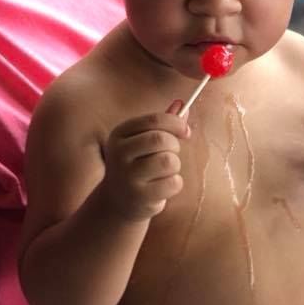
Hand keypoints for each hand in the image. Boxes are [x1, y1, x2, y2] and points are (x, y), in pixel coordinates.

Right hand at [101, 103, 188, 220]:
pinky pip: (173, 183)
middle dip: (174, 145)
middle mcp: (119, 153)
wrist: (118, 200)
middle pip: (161, 139)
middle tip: (172, 153)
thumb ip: (162, 123)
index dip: (175, 123)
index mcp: (119, 134)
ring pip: (168, 161)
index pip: (153, 120)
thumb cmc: (137, 163)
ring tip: (164, 171)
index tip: (185, 131)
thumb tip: (181, 103)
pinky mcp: (139, 197)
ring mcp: (127, 176)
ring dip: (174, 166)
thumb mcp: (143, 140)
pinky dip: (174, 184)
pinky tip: (162, 187)